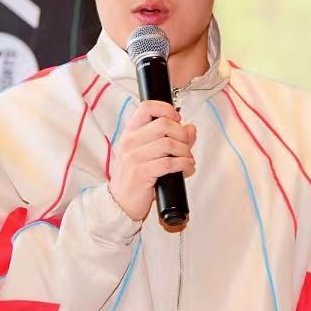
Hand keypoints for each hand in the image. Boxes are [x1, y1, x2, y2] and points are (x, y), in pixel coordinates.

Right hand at [107, 100, 196, 221]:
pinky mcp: (142, 173)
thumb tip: (190, 127)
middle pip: (163, 124)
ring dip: (185, 151)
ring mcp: (134, 157)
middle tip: (186, 144)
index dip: (166, 109)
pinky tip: (187, 167)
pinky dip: (184, 164)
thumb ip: (169, 138)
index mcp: (130, 133)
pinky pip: (170, 163)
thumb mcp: (148, 154)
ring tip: (187, 159)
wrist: (120, 203)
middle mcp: (130, 142)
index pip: (146, 107)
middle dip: (181, 134)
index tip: (177, 119)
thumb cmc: (134, 177)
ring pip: (168, 144)